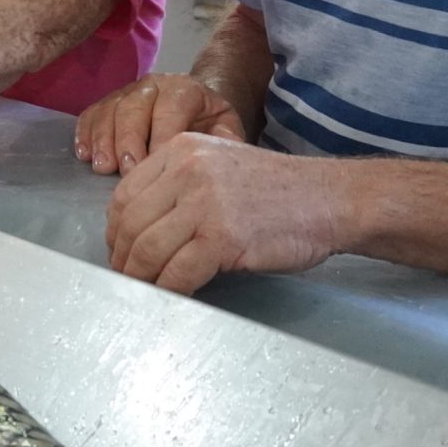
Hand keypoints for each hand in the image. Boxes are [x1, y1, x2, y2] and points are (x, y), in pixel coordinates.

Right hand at [74, 74, 246, 174]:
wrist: (195, 108)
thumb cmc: (208, 125)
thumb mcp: (226, 129)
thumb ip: (225, 141)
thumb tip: (214, 158)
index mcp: (184, 89)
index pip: (169, 109)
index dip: (161, 137)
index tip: (157, 166)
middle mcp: (153, 85)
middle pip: (133, 108)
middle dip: (127, 141)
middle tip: (126, 171)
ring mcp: (126, 91)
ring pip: (109, 110)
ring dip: (103, 140)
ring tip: (103, 168)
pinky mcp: (107, 102)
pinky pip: (91, 113)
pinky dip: (84, 133)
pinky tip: (84, 155)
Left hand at [102, 133, 347, 293]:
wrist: (332, 199)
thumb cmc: (279, 190)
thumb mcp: (219, 166)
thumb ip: (178, 185)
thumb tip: (137, 227)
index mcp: (182, 149)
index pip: (124, 194)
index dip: (115, 230)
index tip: (120, 250)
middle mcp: (188, 170)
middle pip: (130, 223)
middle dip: (123, 258)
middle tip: (128, 278)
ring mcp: (205, 203)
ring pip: (147, 250)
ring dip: (140, 278)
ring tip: (145, 290)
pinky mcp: (223, 237)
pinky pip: (177, 272)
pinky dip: (169, 290)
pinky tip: (174, 296)